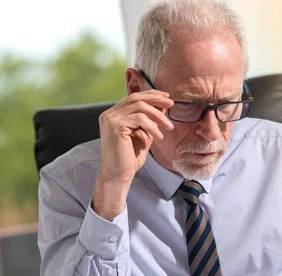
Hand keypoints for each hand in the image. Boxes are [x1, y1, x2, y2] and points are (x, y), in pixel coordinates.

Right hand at [93, 91, 173, 219]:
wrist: (119, 175)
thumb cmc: (130, 158)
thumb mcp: (144, 135)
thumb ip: (150, 121)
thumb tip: (163, 106)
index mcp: (114, 115)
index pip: (133, 97)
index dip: (151, 95)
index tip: (167, 97)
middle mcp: (109, 114)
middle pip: (136, 98)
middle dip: (156, 99)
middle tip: (171, 104)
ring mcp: (110, 119)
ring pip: (140, 107)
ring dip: (158, 116)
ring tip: (169, 127)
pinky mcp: (115, 126)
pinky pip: (139, 119)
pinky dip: (152, 126)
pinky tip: (159, 136)